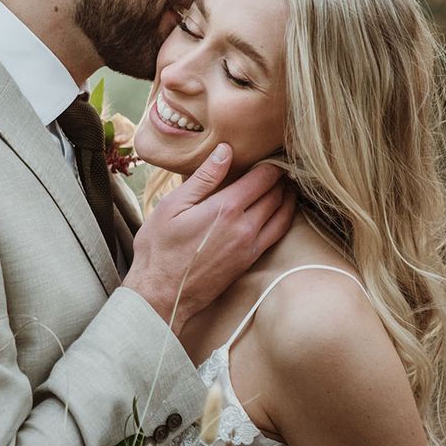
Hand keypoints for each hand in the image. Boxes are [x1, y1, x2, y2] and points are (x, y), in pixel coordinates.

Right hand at [123, 144, 295, 333]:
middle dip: (281, 177)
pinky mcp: (249, 261)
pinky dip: (284, 217)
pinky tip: (279, 210)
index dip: (271, 163)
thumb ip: (203, 178)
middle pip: (276, 194)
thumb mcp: (172, 205)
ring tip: (284, 184)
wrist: (161, 294)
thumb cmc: (159, 248)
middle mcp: (245, 227)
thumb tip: (226, 150)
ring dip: (287, 197)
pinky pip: (277, 234)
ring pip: (282, 214)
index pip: (263, 178)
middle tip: (281, 165)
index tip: (270, 153)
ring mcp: (250, 246)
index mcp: (226, 208)